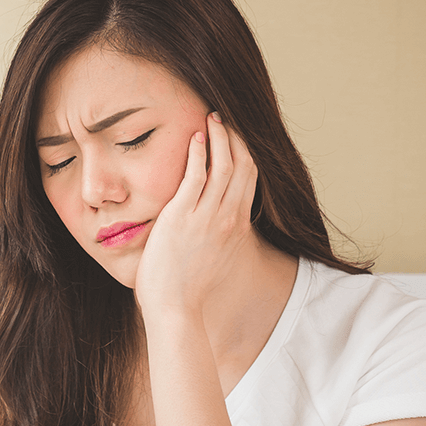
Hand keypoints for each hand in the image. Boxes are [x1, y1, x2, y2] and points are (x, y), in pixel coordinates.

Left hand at [134, 114, 257, 317]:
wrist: (175, 307)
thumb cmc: (188, 288)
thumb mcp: (215, 257)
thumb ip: (219, 236)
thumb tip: (216, 225)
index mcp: (237, 226)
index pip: (250, 178)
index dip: (245, 151)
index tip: (235, 135)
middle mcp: (227, 218)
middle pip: (242, 165)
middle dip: (235, 137)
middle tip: (224, 118)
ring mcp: (206, 217)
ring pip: (222, 165)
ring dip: (218, 137)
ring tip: (209, 118)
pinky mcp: (182, 217)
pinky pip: (195, 176)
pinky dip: (198, 153)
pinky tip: (193, 137)